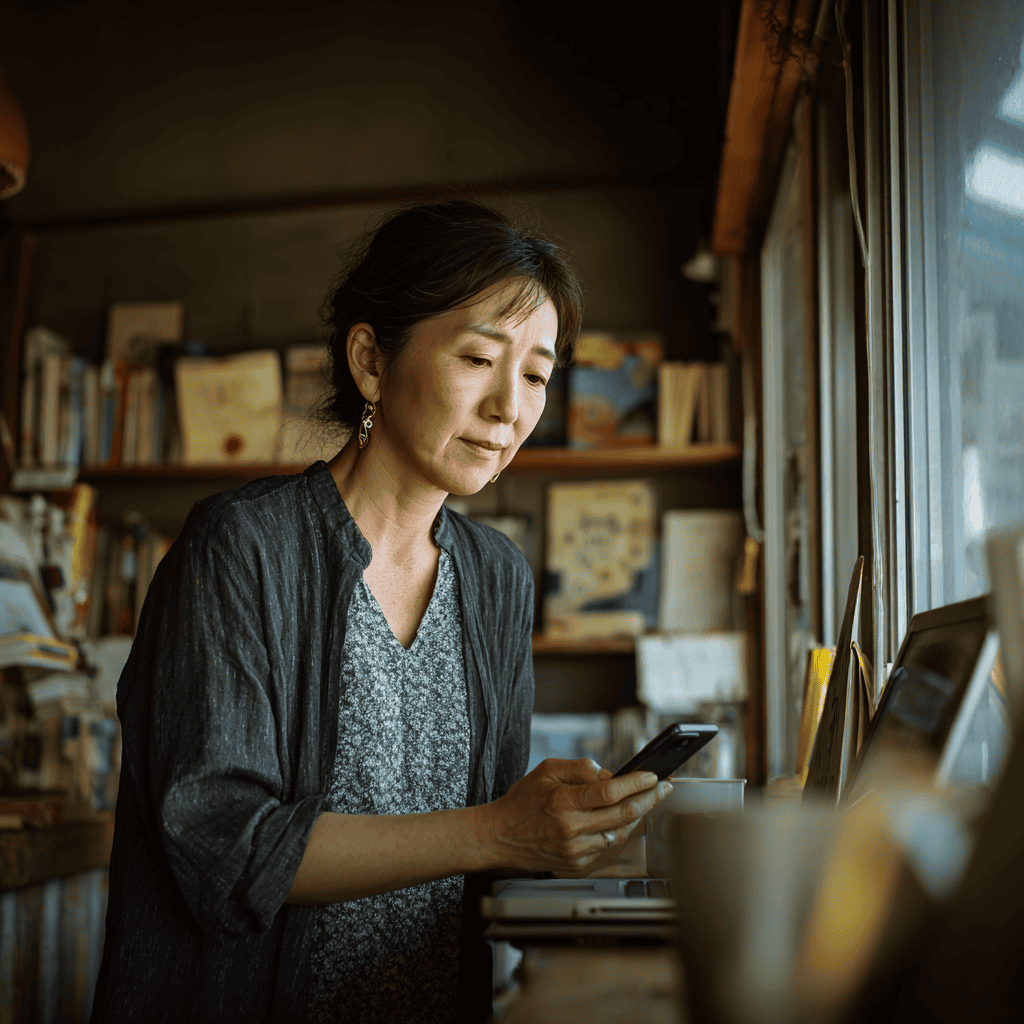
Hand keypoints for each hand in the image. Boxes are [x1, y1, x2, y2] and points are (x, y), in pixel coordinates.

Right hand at [477, 758, 671, 873]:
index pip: (610, 792)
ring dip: (637, 817)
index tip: (653, 776)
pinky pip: (607, 847)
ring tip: (645, 802)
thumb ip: (581, 768)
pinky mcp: (577, 865)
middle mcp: (571, 829)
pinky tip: (618, 820)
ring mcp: (575, 851)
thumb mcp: (547, 770)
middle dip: (650, 799)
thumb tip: (610, 775)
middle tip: (664, 788)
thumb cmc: (522, 801)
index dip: (636, 784)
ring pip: (620, 833)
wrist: (499, 836)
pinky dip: (617, 832)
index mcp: (563, 801)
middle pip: (623, 814)